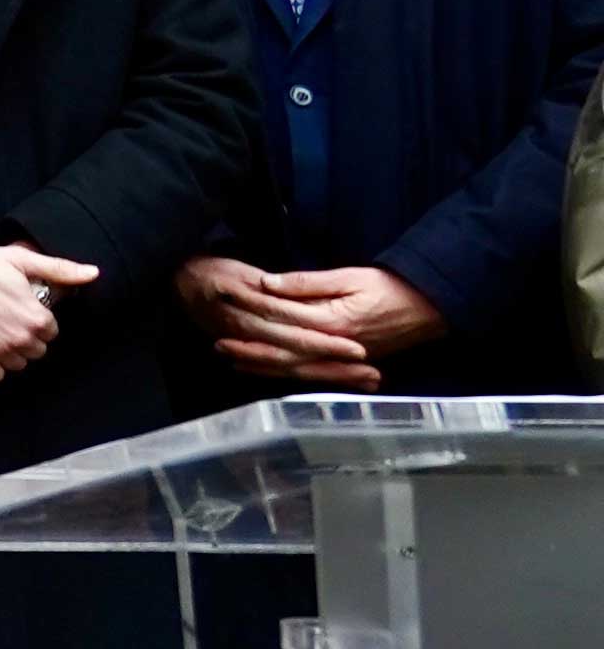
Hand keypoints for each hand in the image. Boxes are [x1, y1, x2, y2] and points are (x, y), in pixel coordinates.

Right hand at [0, 238, 95, 379]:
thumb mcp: (19, 259)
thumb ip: (59, 269)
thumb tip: (94, 273)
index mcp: (35, 317)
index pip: (50, 332)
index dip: (36, 320)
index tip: (20, 310)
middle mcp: (19, 339)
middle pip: (36, 351)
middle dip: (24, 338)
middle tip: (5, 320)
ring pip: (17, 364)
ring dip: (9, 351)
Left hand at [187, 252, 433, 389]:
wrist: (430, 308)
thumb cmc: (390, 287)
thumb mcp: (349, 277)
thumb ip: (306, 283)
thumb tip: (267, 284)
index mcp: (331, 325)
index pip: (282, 327)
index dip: (251, 325)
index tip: (224, 320)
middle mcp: (334, 348)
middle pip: (283, 356)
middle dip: (250, 352)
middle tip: (218, 346)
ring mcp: (341, 358)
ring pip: (295, 368)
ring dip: (263, 365)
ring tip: (233, 359)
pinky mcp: (347, 361)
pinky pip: (312, 371)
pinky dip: (287, 370)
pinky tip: (268, 367)